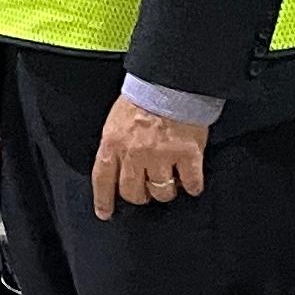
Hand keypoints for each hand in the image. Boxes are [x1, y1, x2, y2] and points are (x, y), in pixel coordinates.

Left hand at [88, 95, 206, 221]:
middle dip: (139, 196)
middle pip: (133, 192)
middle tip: (146, 190)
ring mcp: (162, 156)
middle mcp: (135, 154)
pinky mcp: (188, 154)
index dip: (104, 200)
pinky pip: (191, 183)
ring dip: (165, 190)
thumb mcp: (116, 120)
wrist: (171, 81)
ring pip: (161, 191)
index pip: (103, 179)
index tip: (105, 213)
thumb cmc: (143, 97)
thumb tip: (117, 165)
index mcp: (113, 143)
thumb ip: (115, 144)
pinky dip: (192, 186)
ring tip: (170, 180)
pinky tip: (192, 183)